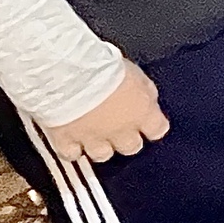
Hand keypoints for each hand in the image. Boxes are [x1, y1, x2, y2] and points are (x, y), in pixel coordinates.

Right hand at [42, 61, 168, 163]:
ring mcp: (93, 139)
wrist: (69, 74)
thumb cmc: (103, 67)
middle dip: (126, 139)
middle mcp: (120, 130)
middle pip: (131, 147)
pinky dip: (71, 149)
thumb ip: (144, 91)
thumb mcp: (135, 73)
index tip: (147, 123)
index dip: (152, 127)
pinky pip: (71, 154)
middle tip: (118, 128)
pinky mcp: (66, 141)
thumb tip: (146, 99)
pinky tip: (70, 141)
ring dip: (99, 146)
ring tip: (93, 134)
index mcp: (142, 113)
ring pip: (102, 154)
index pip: (157, 129)